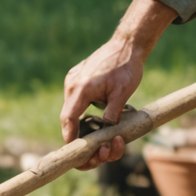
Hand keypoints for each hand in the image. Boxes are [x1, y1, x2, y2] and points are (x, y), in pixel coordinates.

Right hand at [60, 39, 135, 169]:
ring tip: (99, 137)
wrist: (127, 44)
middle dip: (78, 136)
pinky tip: (95, 122)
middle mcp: (72, 84)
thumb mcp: (122, 93)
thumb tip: (105, 133)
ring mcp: (73, 81)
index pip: (69, 119)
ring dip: (81, 125)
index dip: (70, 137)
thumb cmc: (126, 66)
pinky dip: (82, 114)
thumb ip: (111, 114)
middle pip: (68, 117)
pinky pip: (75, 102)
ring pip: (71, 110)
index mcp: (81, 88)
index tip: (75, 151)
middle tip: (93, 148)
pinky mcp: (77, 79)